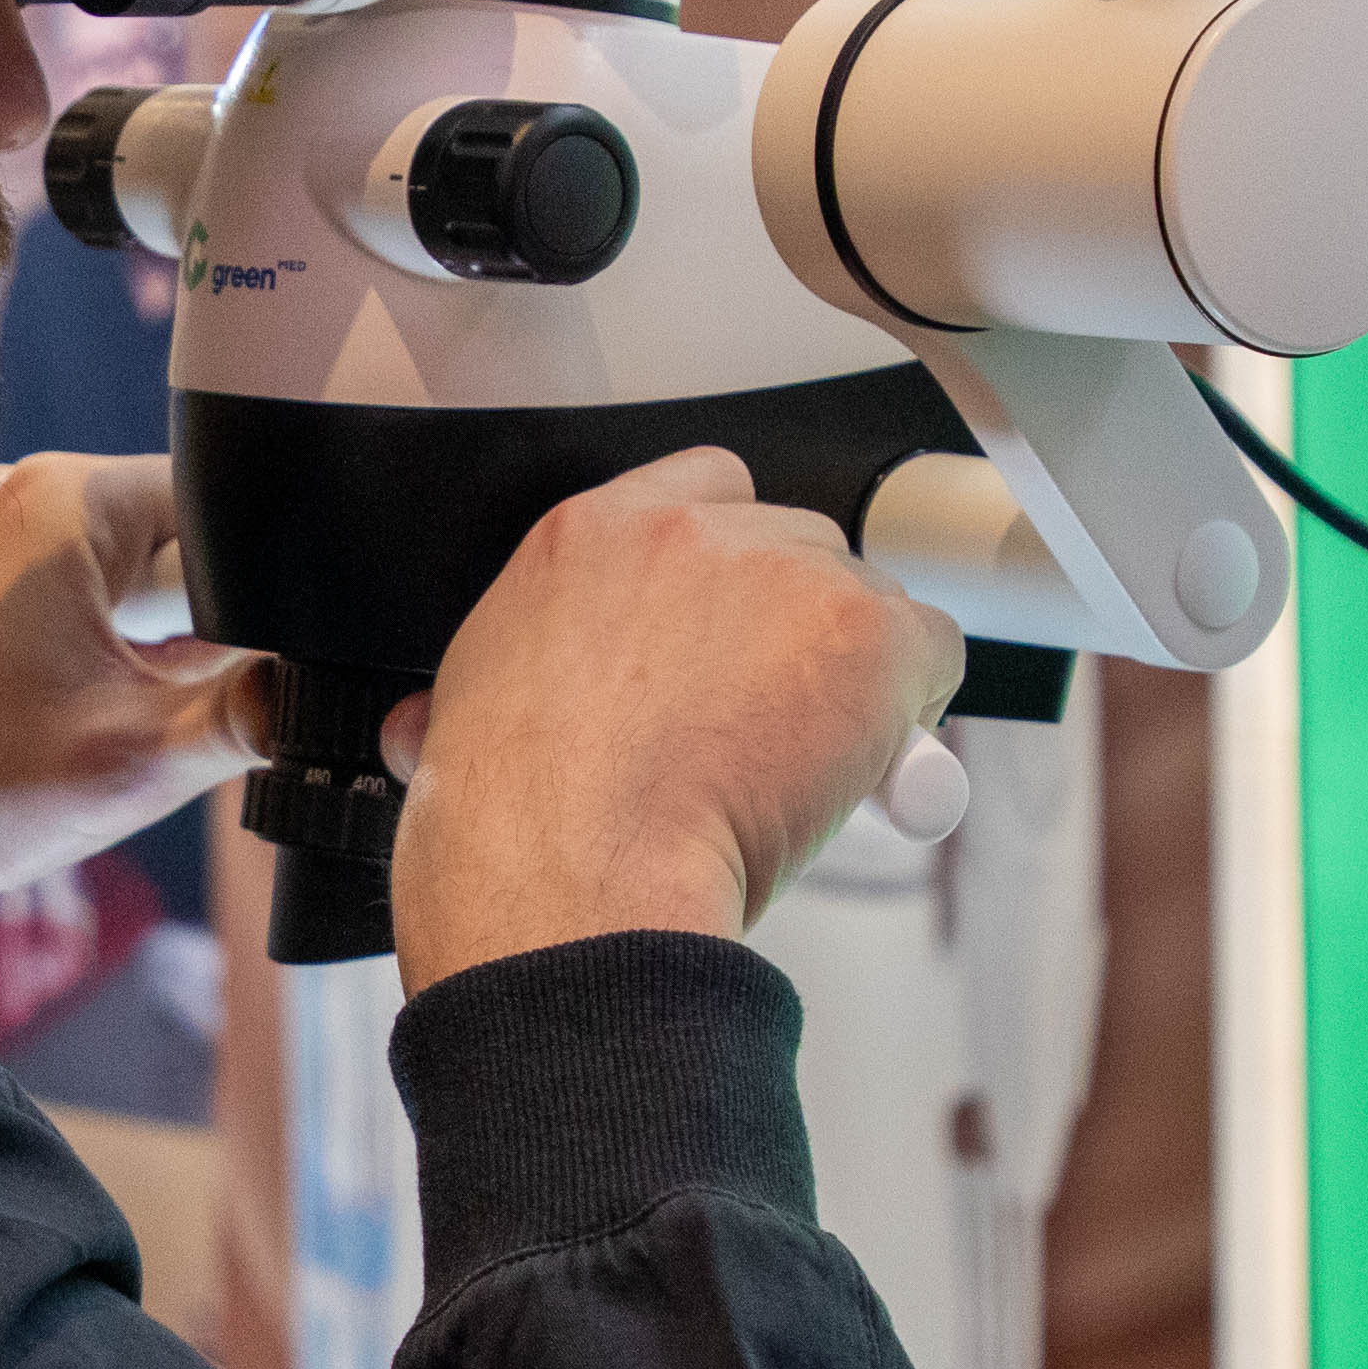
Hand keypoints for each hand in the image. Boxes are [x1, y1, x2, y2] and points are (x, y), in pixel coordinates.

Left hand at [0, 455, 262, 908]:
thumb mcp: (140, 760)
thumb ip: (254, 716)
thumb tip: (326, 696)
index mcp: (67, 501)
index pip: (222, 505)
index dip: (266, 585)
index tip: (270, 657)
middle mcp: (18, 492)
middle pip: (174, 540)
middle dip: (197, 625)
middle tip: (168, 706)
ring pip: (121, 573)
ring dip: (145, 643)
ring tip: (105, 713)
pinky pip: (65, 594)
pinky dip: (91, 649)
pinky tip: (69, 712)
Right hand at [388, 450, 966, 992]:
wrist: (572, 874)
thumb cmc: (516, 828)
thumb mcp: (466, 721)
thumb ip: (505, 687)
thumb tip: (433, 729)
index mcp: (586, 539)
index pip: (700, 494)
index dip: (733, 572)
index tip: (734, 636)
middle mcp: (689, 533)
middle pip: (796, 543)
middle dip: (796, 629)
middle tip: (775, 720)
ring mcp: (783, 572)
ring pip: (865, 601)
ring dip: (854, 675)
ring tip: (811, 762)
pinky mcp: (862, 627)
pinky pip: (934, 651)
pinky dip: (918, 713)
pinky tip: (870, 770)